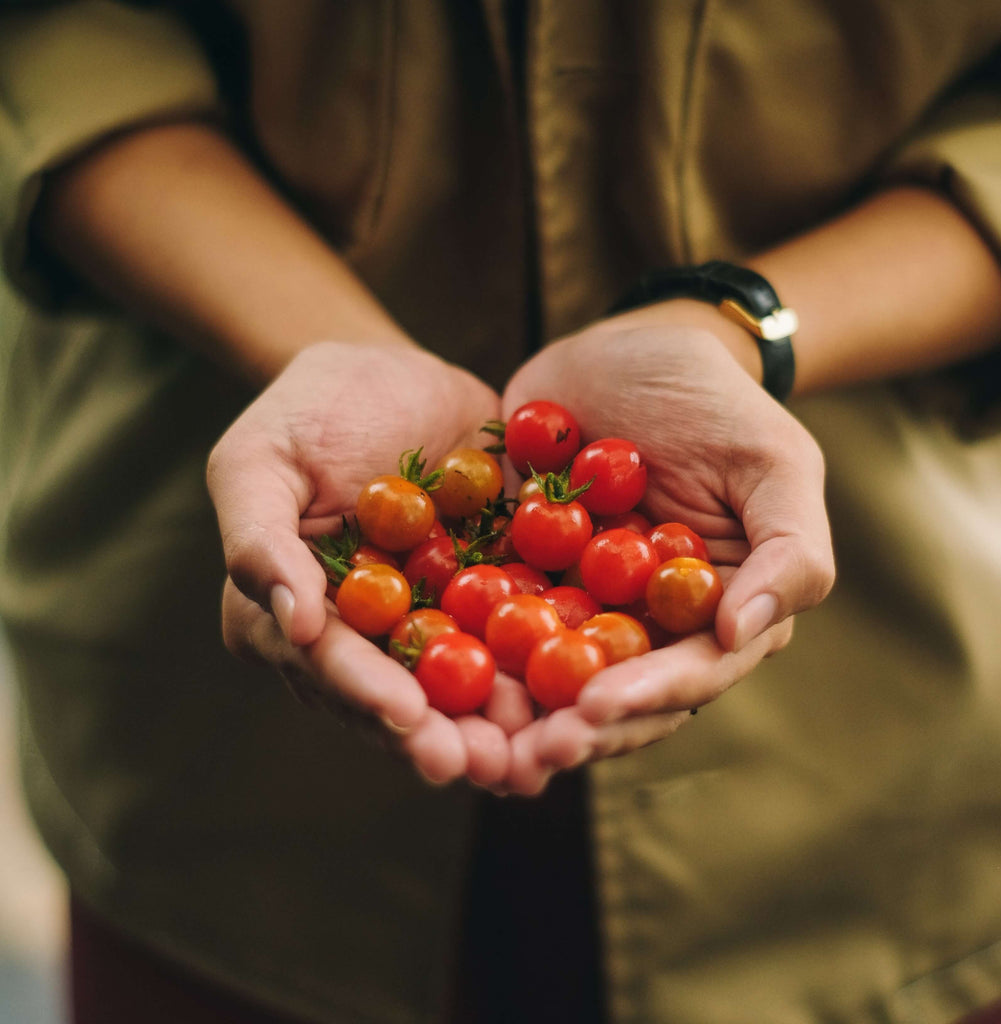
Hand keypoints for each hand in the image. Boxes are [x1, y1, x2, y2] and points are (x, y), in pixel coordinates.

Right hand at [207, 340, 513, 785]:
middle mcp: (363, 636)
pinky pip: (514, 636)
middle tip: (483, 765)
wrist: (394, 373)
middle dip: (441, 736)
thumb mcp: (258, 460)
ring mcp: (428, 622)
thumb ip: (260, 541)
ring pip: (460, 685)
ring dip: (497, 724)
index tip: (407, 718)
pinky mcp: (485, 598)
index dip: (366, 694)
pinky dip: (544, 667)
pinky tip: (580, 691)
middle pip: (398, 697)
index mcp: (297, 616)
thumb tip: (292, 625)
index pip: (328, 664)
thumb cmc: (309, 410)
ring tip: (537, 752)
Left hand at [498, 312, 834, 789]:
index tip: (593, 710)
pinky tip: (429, 671)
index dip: (643, 699)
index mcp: (714, 613)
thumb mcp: (774, 462)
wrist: (629, 348)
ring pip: (546, 674)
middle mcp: (646, 624)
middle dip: (569, 728)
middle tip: (522, 754)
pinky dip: (465, 646)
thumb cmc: (715, 401)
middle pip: (611, 694)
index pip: (687, 674)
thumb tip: (741, 634)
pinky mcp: (520, 572)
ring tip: (472, 740)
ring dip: (512, 713)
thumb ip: (789, 551)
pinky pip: (490, 617)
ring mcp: (578, 602)